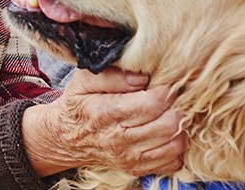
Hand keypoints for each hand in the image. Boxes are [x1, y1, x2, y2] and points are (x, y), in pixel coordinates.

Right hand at [22, 68, 185, 176]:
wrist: (65, 138)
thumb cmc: (79, 105)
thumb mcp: (84, 81)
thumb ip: (112, 75)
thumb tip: (142, 77)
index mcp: (106, 113)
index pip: (152, 103)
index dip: (166, 90)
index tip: (166, 82)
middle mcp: (118, 140)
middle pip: (169, 124)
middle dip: (177, 107)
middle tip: (172, 97)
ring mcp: (129, 158)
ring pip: (175, 143)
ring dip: (179, 126)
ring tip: (170, 112)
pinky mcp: (137, 169)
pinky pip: (172, 161)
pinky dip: (175, 146)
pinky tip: (165, 132)